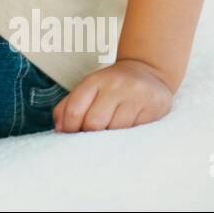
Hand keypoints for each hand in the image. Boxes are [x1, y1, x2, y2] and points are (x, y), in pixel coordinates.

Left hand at [52, 59, 173, 131]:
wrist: (148, 72)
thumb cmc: (111, 87)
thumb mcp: (88, 89)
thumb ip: (68, 107)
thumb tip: (59, 129)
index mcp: (94, 81)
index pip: (74, 109)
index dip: (69, 129)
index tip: (70, 138)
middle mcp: (115, 86)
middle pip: (94, 123)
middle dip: (89, 136)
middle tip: (91, 140)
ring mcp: (136, 96)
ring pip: (116, 130)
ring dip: (110, 139)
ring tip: (110, 136)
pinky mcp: (154, 108)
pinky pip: (136, 132)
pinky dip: (128, 137)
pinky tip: (127, 133)